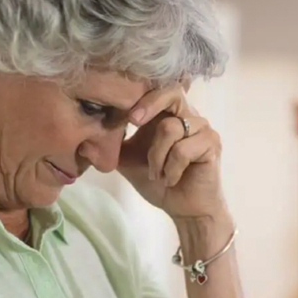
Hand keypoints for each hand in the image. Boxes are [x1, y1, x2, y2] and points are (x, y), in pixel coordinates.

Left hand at [118, 85, 226, 219]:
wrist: (184, 209)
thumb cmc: (159, 182)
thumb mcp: (129, 160)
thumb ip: (113, 143)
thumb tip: (86, 133)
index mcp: (168, 114)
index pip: (157, 88)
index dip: (138, 94)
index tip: (122, 114)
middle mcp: (188, 115)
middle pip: (172, 91)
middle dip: (149, 104)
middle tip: (132, 122)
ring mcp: (202, 128)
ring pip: (170, 128)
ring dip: (156, 156)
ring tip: (156, 174)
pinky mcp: (212, 144)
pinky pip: (182, 149)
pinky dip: (170, 168)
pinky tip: (170, 180)